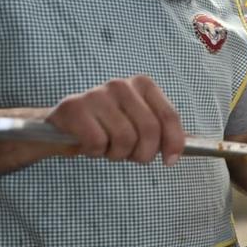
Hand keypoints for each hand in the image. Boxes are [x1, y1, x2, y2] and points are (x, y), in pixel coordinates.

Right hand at [46, 75, 184, 164]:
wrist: (63, 125)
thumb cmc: (107, 127)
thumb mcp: (138, 125)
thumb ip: (161, 132)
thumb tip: (183, 148)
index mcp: (143, 85)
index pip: (169, 116)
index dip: (173, 142)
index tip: (170, 161)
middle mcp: (121, 85)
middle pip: (149, 130)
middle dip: (143, 153)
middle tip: (131, 157)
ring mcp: (96, 94)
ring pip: (124, 139)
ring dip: (117, 154)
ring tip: (108, 148)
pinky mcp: (74, 107)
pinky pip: (97, 142)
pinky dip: (95, 152)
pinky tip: (89, 145)